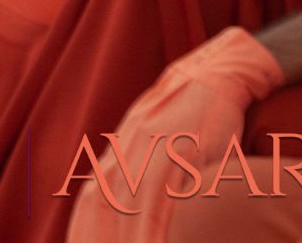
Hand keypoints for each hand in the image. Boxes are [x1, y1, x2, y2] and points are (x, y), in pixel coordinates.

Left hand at [66, 27, 284, 240]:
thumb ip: (147, 168)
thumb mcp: (163, 143)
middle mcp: (127, 149)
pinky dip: (151, 227)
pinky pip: (157, 198)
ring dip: (120, 239)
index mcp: (121, 151)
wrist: (219, 75)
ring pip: (123, 205)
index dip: (82, 228)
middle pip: (97, 204)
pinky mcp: (176, 150)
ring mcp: (149, 149)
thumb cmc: (196, 115)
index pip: (91, 198)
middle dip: (91, 236)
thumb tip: (142, 200)